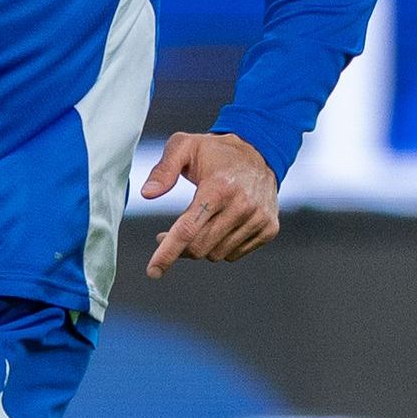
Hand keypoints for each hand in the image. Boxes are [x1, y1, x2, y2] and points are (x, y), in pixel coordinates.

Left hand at [140, 131, 279, 277]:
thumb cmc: (216, 152)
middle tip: (169, 235)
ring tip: (199, 224)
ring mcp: (259, 219)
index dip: (168, 253)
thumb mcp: (183, 146)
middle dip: (180, 247)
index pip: (189, 229)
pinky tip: (220, 225)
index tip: (153, 271)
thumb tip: (148, 194)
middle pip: (200, 247)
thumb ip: (163, 169)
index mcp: (219, 187)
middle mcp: (243, 205)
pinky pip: (234, 254)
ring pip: (216, 254)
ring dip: (201, 246)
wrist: (259, 152)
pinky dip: (221, 246)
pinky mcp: (269, 228)